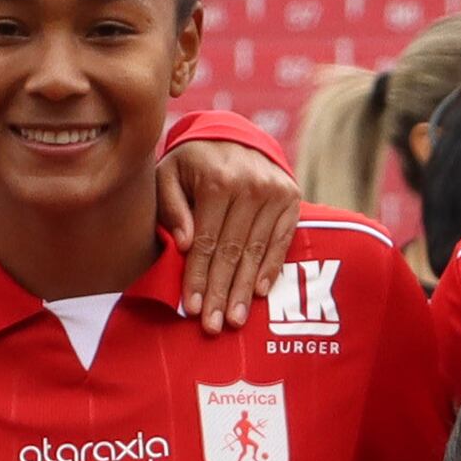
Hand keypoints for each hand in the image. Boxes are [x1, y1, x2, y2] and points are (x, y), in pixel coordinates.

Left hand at [156, 132, 303, 333]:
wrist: (233, 134)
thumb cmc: (192, 163)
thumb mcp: (169, 173)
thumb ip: (171, 207)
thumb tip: (185, 243)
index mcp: (218, 180)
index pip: (207, 241)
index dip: (199, 277)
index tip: (192, 308)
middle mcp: (251, 185)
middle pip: (233, 251)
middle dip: (221, 292)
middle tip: (213, 326)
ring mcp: (275, 192)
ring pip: (256, 251)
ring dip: (244, 290)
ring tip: (234, 320)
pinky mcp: (292, 199)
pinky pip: (281, 242)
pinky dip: (270, 269)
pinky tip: (257, 294)